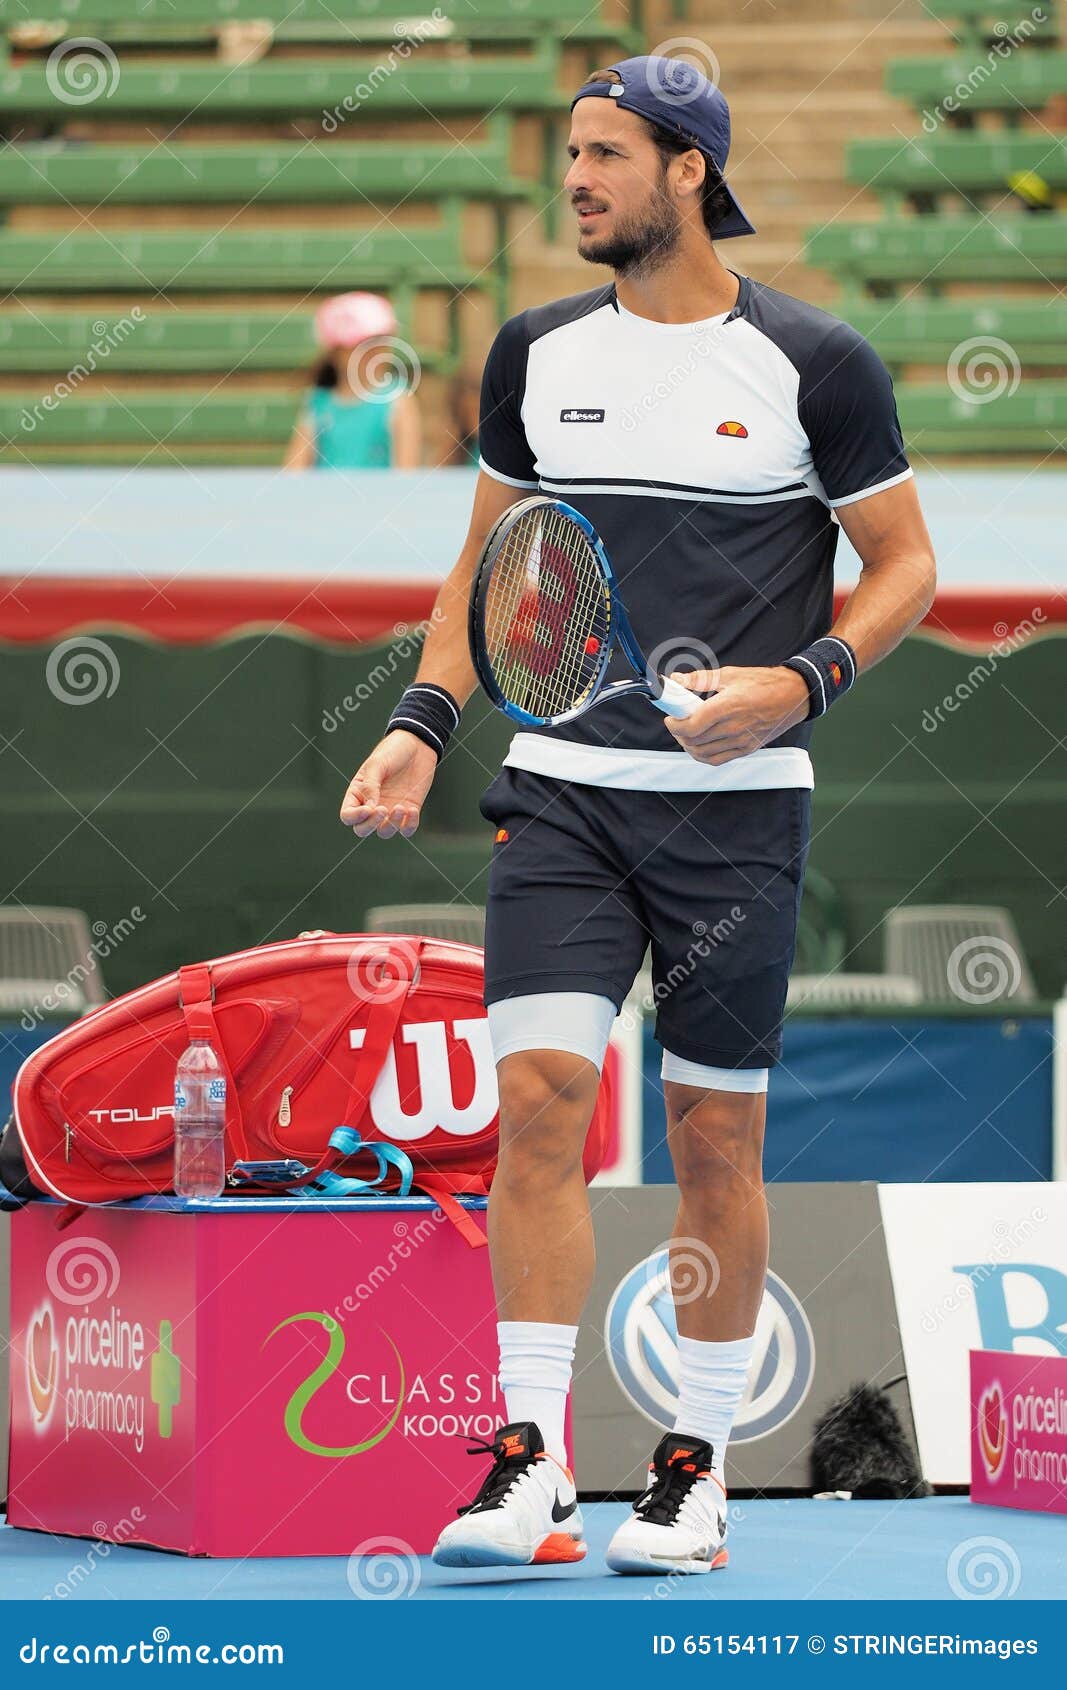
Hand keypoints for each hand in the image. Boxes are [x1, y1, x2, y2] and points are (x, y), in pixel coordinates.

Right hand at [339, 731, 438, 837]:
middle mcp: (372, 805)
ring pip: (384, 832)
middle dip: (371, 825)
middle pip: (362, 829)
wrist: (418, 745)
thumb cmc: (393, 751)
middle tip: (383, 809)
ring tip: (401, 807)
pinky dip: (409, 826)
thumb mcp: (377, 764)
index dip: (355, 817)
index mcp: (358, 793)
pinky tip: (412, 810)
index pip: (348, 815)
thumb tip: (369, 808)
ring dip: (391, 825)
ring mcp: (390, 809)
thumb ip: (370, 786)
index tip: (368, 808)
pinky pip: (406, 829)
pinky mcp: (409, 810)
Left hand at [664, 666, 809, 765]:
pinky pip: (717, 759)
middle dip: (679, 733)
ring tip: (686, 733)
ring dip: (688, 745)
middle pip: (694, 740)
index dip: (675, 724)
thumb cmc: (764, 682)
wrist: (794, 695)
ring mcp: (741, 741)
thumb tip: (677, 680)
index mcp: (728, 706)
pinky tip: (699, 745)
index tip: (670, 717)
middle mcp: (734, 727)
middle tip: (677, 722)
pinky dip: (703, 755)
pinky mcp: (747, 749)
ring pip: (703, 753)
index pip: (692, 725)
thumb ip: (700, 679)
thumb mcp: (730, 674)